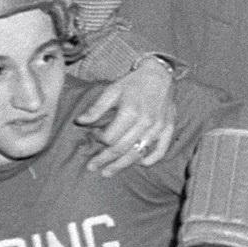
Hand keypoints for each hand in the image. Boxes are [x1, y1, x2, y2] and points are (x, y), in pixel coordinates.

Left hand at [75, 58, 176, 175]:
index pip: (110, 137)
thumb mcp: (112, 90)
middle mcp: (145, 122)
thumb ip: (96, 108)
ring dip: (122, 165)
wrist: (160, 74)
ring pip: (138, 153)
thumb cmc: (134, 83)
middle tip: (93, 168)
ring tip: (108, 172)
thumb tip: (79, 122)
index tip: (94, 136)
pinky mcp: (168, 129)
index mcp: (130, 112)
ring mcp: (158, 128)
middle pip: (121, 149)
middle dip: (105, 160)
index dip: (98, 140)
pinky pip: (161, 150)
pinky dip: (150, 159)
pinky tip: (140, 164)